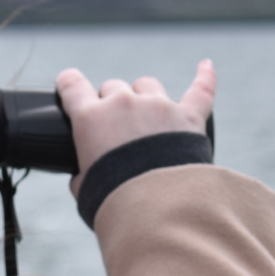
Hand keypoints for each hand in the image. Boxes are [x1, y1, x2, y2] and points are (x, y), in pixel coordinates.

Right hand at [55, 60, 215, 191]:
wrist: (158, 209)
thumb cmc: (116, 202)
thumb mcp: (85, 189)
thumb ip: (81, 175)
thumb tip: (82, 177)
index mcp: (91, 118)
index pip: (72, 85)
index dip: (69, 84)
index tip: (69, 86)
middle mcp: (124, 103)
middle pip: (113, 87)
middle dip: (111, 104)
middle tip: (115, 131)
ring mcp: (158, 106)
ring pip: (147, 85)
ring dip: (144, 97)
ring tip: (146, 121)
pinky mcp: (189, 116)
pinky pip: (200, 89)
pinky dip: (204, 77)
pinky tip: (205, 66)